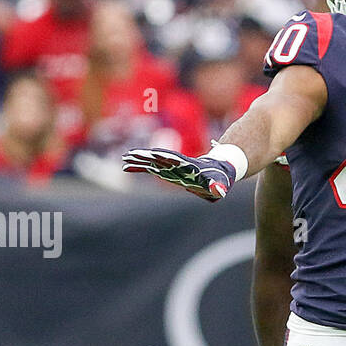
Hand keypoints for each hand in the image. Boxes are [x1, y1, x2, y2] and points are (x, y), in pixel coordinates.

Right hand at [120, 148, 236, 200]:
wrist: (216, 170)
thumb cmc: (220, 178)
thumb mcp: (221, 184)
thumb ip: (218, 187)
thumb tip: (218, 191)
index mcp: (188, 165)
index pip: (175, 160)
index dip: (165, 157)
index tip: (153, 154)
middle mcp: (177, 164)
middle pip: (159, 158)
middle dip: (146, 156)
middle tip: (131, 154)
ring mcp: (170, 166)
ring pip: (151, 161)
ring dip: (139, 160)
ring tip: (124, 158)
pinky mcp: (166, 170)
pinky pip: (149, 168)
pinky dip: (139, 168)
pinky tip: (126, 167)